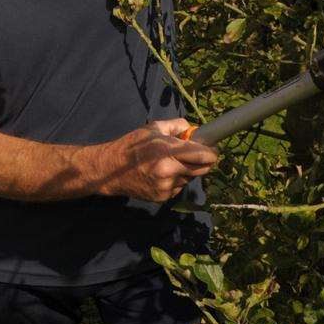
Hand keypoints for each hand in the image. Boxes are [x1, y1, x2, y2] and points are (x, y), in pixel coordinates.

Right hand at [96, 118, 218, 202]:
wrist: (111, 170)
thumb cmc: (132, 145)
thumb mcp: (153, 128)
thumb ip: (176, 126)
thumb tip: (193, 129)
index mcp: (167, 151)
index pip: (202, 155)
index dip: (211, 152)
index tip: (212, 149)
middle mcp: (169, 171)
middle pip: (202, 169)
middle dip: (203, 162)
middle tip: (197, 155)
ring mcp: (166, 187)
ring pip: (190, 178)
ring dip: (187, 171)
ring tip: (171, 163)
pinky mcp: (163, 197)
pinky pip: (179, 187)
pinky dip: (176, 180)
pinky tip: (162, 174)